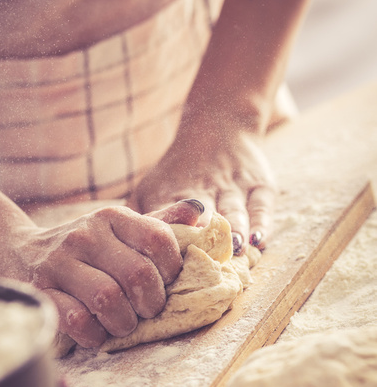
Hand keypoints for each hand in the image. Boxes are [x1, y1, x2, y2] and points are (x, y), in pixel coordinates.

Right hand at [20, 201, 202, 347]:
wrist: (20, 251)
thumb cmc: (86, 248)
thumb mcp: (120, 230)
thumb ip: (159, 223)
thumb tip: (200, 214)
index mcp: (113, 218)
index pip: (158, 239)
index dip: (172, 270)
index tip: (167, 285)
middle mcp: (86, 235)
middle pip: (138, 275)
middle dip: (151, 304)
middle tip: (147, 313)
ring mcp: (60, 261)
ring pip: (108, 298)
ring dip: (124, 323)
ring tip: (124, 325)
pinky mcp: (41, 289)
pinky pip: (76, 319)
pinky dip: (93, 334)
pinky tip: (96, 333)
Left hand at [129, 109, 276, 254]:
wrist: (218, 126)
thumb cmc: (178, 173)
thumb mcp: (150, 188)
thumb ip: (138, 217)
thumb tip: (124, 253)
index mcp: (171, 195)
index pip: (166, 216)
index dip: (168, 236)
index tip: (167, 258)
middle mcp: (202, 191)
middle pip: (203, 216)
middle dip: (203, 238)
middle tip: (204, 260)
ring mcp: (233, 188)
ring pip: (233, 210)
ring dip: (234, 230)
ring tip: (234, 248)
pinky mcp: (259, 185)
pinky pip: (262, 204)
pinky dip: (262, 221)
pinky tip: (258, 238)